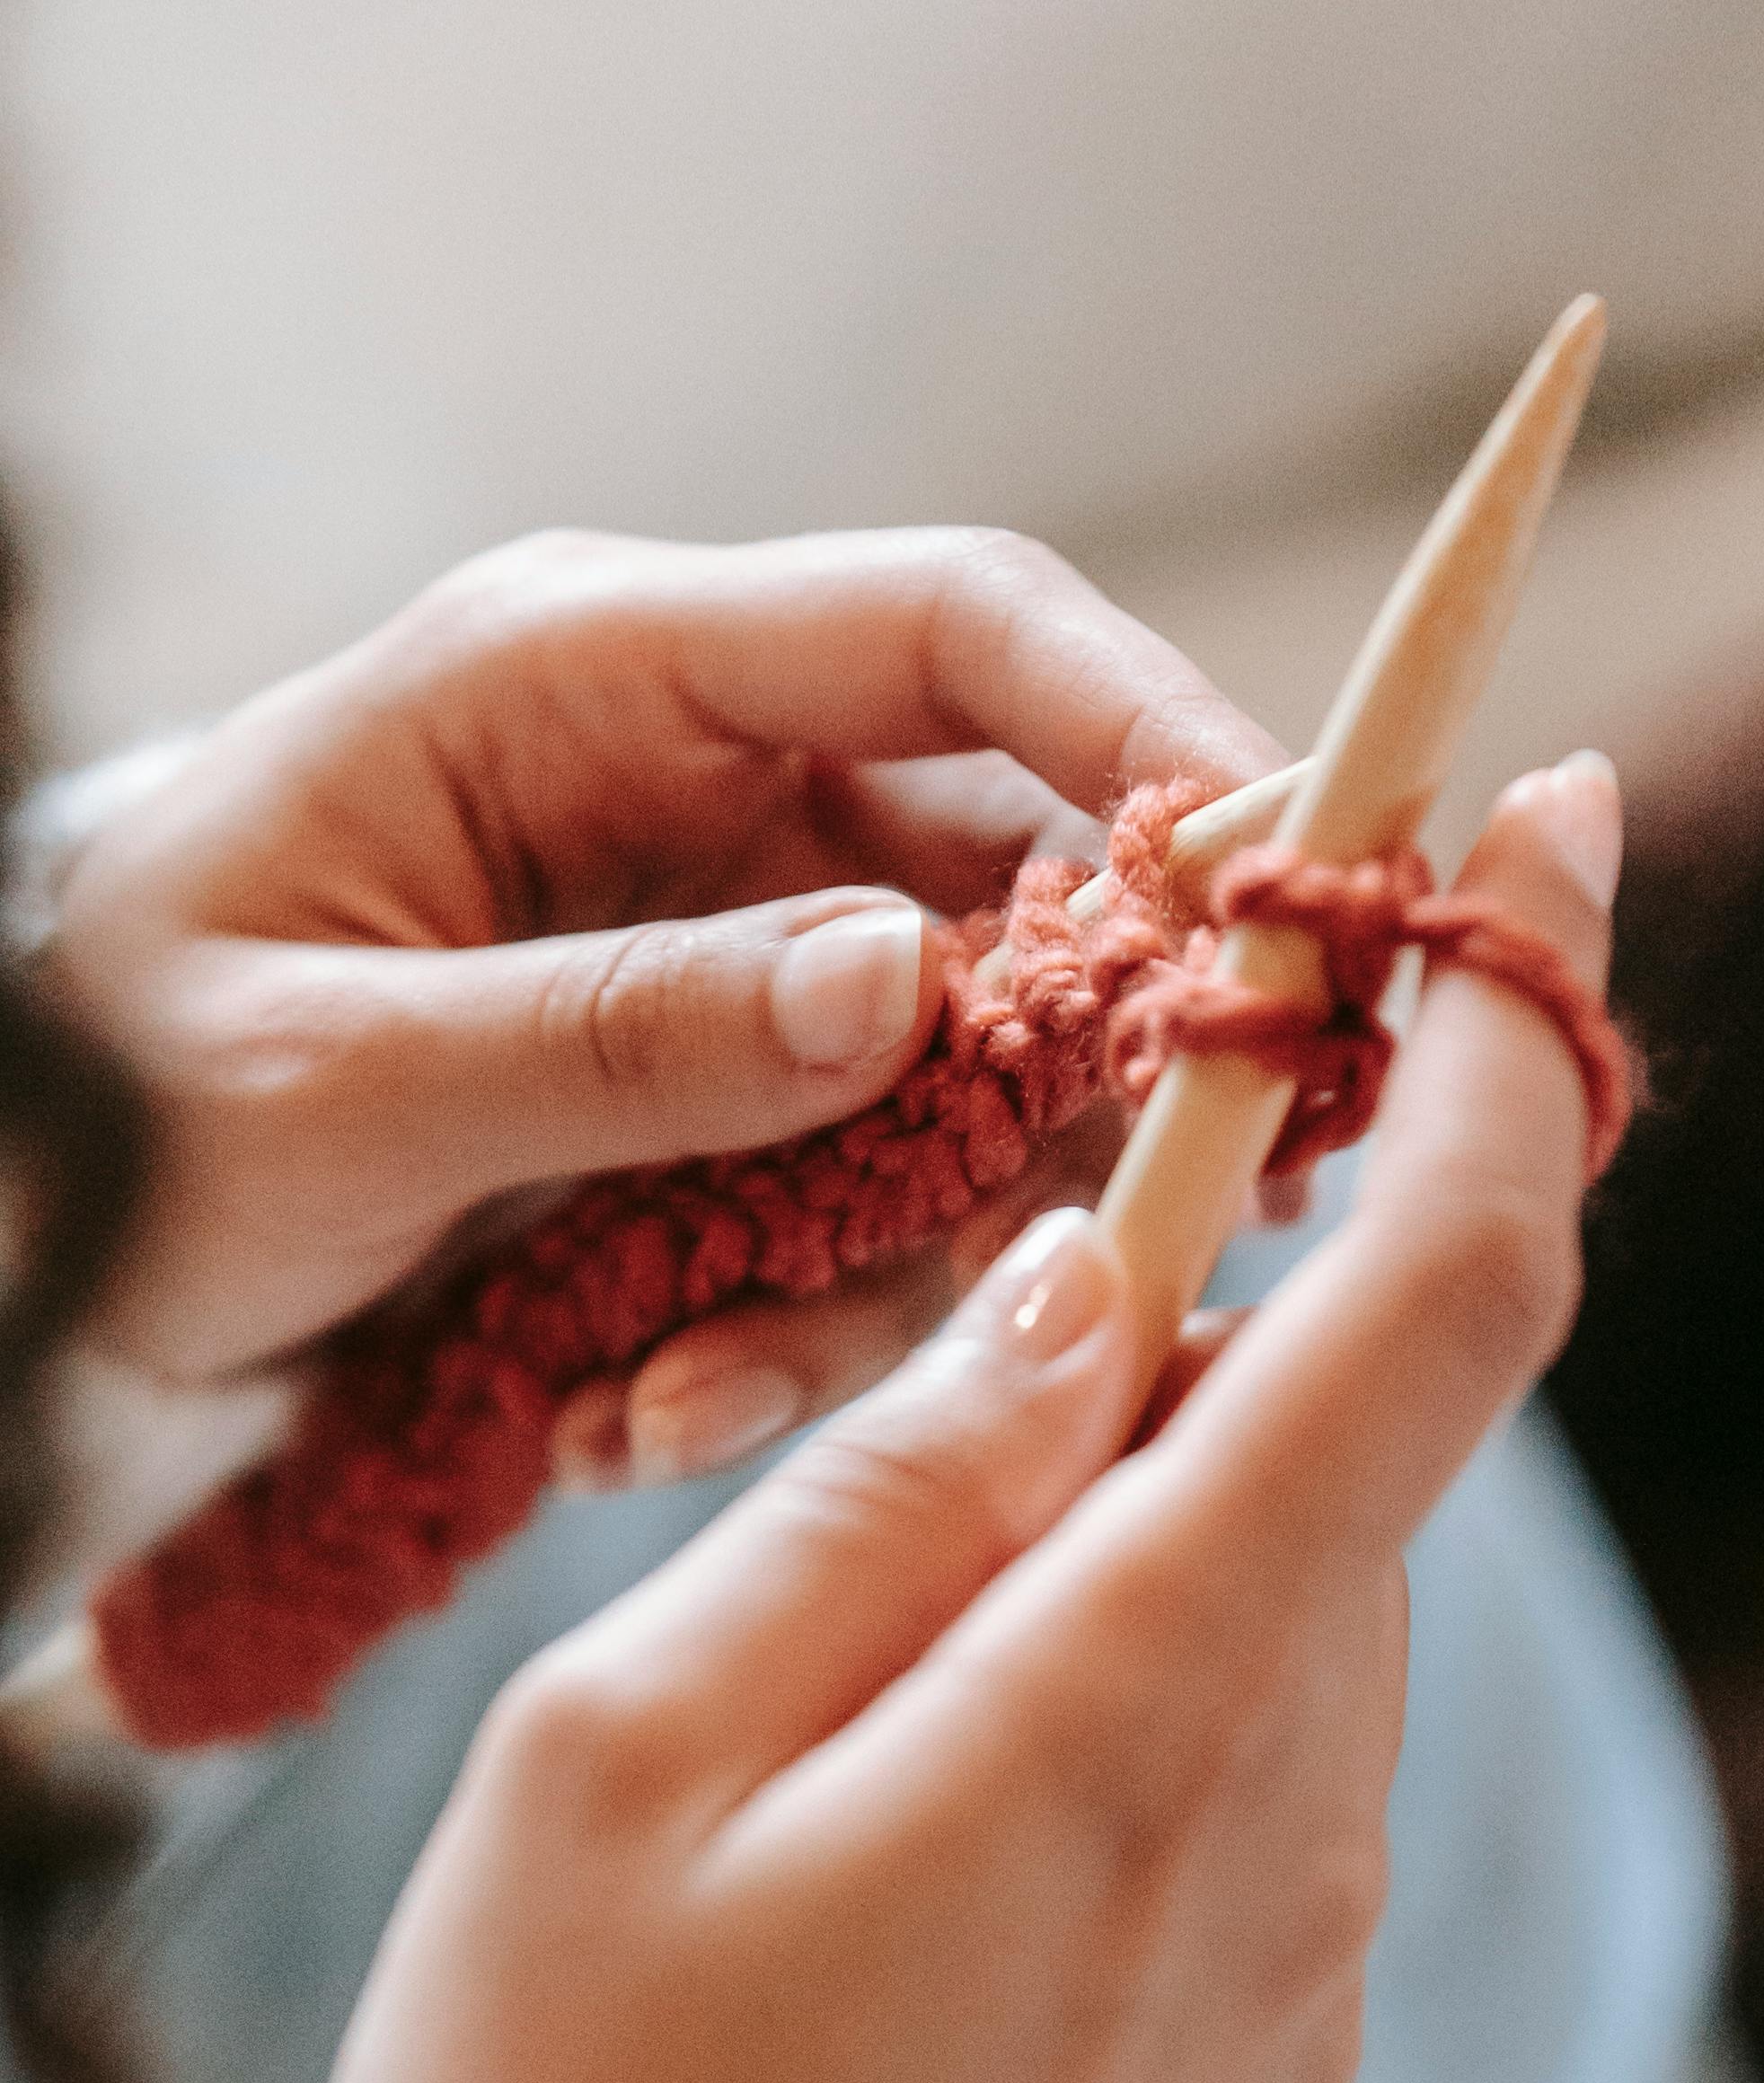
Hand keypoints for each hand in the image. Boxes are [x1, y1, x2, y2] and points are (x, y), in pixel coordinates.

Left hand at [44, 527, 1284, 1455]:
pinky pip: (837, 1220)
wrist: (15, 1215)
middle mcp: (690, 805)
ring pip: (943, 1099)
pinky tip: (616, 1415)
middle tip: (1151, 1233)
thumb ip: (621, 1032)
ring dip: (870, 1274)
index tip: (1281, 899)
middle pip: (1006, 890)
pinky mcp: (706, 1118)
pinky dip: (765, 1340)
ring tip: (672, 1394)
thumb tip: (905, 989)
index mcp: (589, 684)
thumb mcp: (333, 1075)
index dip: (1152, 736)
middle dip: (1074, 1080)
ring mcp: (711, 969)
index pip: (953, 630)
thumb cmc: (101, 1089)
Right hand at [330, 757, 1620, 2082]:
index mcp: (1131, 1704)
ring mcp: (1297, 1958)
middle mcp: (1285, 1825)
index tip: (1545, 850)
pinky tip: (924, 1830)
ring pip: (1286, 1612)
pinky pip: (1255, 1776)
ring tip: (858, 1689)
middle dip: (1181, 1351)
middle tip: (935, 1389)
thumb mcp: (630, 1744)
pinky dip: (1135, 1699)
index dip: (1508, 1056)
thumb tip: (1084, 1293)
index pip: (1430, 1310)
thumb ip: (891, 1487)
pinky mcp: (1268, 2052)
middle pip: (1337, 1453)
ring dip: (1128, 1547)